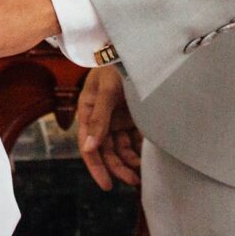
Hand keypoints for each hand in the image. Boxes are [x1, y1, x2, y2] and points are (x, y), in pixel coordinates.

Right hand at [75, 66, 139, 189]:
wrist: (137, 50)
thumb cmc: (116, 65)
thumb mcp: (106, 90)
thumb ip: (99, 119)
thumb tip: (88, 148)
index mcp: (88, 111)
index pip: (88, 146)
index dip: (96, 167)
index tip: (107, 185)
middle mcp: (101, 118)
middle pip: (106, 151)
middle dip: (117, 168)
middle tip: (132, 181)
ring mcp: (117, 118)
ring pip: (120, 148)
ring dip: (129, 162)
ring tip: (141, 174)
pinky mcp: (133, 117)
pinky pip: (133, 140)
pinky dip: (138, 151)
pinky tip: (146, 159)